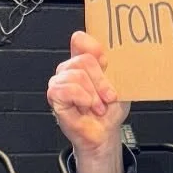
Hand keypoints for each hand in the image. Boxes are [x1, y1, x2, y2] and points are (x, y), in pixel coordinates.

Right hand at [46, 31, 129, 172]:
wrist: (105, 133)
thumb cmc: (110, 110)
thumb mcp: (118, 83)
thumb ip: (112, 64)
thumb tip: (105, 51)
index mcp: (84, 61)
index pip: (80, 39)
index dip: (94, 48)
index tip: (106, 63)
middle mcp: (70, 68)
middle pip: (84, 59)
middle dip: (101, 81)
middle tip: (108, 96)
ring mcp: (60, 81)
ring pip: (77, 75)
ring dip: (93, 95)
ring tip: (97, 106)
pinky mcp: (54, 95)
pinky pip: (67, 89)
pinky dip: (82, 99)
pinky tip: (85, 107)